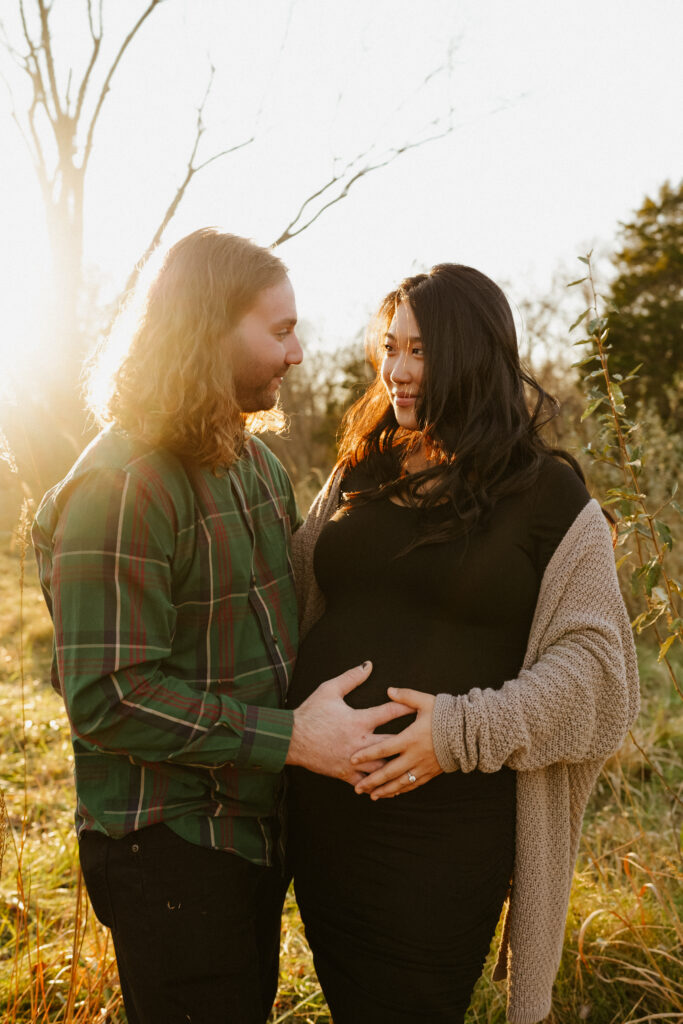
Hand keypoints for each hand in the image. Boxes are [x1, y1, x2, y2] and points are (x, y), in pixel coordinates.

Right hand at [286, 663, 412, 784]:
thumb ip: (351, 678)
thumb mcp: (329, 690)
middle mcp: (359, 741)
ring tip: (415, 766)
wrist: (291, 739)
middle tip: (428, 739)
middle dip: (411, 741)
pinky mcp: (345, 773)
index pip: (389, 711)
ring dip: (398, 766)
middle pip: (393, 742)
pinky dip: (379, 784)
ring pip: (382, 766)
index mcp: (358, 720)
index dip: (406, 706)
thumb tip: (368, 665)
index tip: (420, 705)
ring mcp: (353, 760)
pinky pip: (366, 782)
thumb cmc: (310, 713)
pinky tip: (391, 786)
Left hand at [351, 687, 443, 798]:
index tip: (352, 759)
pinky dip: (401, 791)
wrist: (468, 732)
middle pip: (389, 772)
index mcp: (410, 738)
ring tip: (371, 796)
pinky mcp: (431, 773)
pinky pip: (413, 785)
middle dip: (372, 781)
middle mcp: (415, 755)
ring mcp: (423, 766)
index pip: (384, 748)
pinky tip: (391, 794)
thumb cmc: (446, 715)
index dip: (367, 754)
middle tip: (357, 788)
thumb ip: (405, 696)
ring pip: (400, 783)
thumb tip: (389, 690)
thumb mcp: (425, 702)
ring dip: (384, 790)